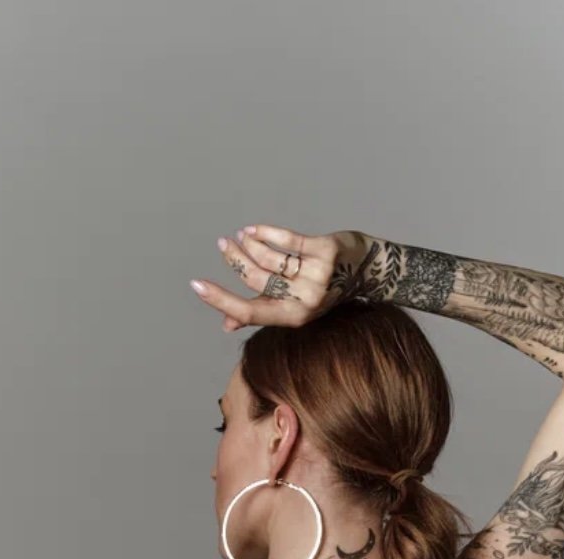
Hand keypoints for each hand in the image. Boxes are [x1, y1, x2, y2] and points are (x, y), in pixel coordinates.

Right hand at [190, 223, 359, 332]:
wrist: (367, 271)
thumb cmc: (326, 290)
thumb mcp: (294, 307)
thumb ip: (262, 312)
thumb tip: (227, 324)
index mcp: (294, 318)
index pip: (250, 312)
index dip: (221, 300)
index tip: (197, 285)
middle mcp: (305, 300)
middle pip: (257, 279)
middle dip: (235, 260)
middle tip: (222, 245)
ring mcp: (317, 276)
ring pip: (270, 258)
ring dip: (249, 244)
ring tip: (240, 236)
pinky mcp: (325, 251)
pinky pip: (288, 240)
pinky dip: (266, 233)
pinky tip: (253, 229)